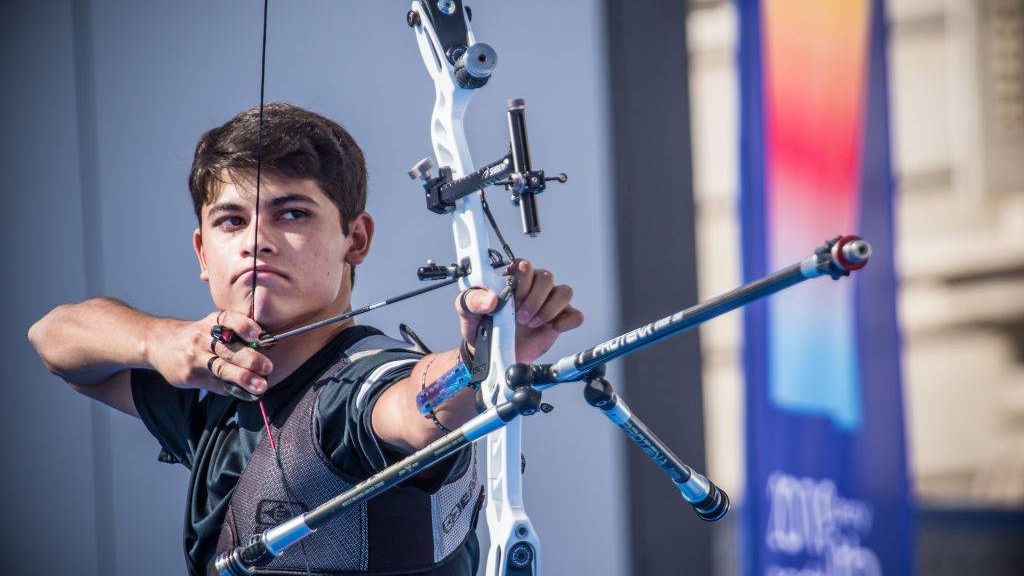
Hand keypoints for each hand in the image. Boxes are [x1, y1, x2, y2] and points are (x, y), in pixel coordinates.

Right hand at [146, 310, 272, 395]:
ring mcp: (194, 358)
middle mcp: (202, 338)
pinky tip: (244, 392)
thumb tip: (263, 351)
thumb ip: (233, 336)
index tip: (259, 336)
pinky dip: (231, 388)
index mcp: (211, 322)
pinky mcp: (189, 376)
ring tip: (260, 386)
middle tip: (268, 368)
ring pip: (221, 369)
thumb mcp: (211, 326)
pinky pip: (214, 384)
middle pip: (228, 349)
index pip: (229, 319)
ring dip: (244, 378)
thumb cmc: (196, 336)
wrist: (159, 343)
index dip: (245, 326)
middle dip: (250, 359)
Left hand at [456, 259, 583, 363]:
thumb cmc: (481, 325)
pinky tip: (552, 328)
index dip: (522, 283)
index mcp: (512, 278)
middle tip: (521, 317)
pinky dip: (567, 321)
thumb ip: (473, 300)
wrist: (490, 352)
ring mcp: (548, 302)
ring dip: (549, 309)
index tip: (513, 300)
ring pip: (565, 292)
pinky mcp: (560, 319)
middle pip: (547, 277)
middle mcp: (533, 286)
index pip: (525, 266)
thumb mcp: (467, 311)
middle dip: (534, 300)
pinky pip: (575, 315)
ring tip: (533, 323)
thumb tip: (492, 298)